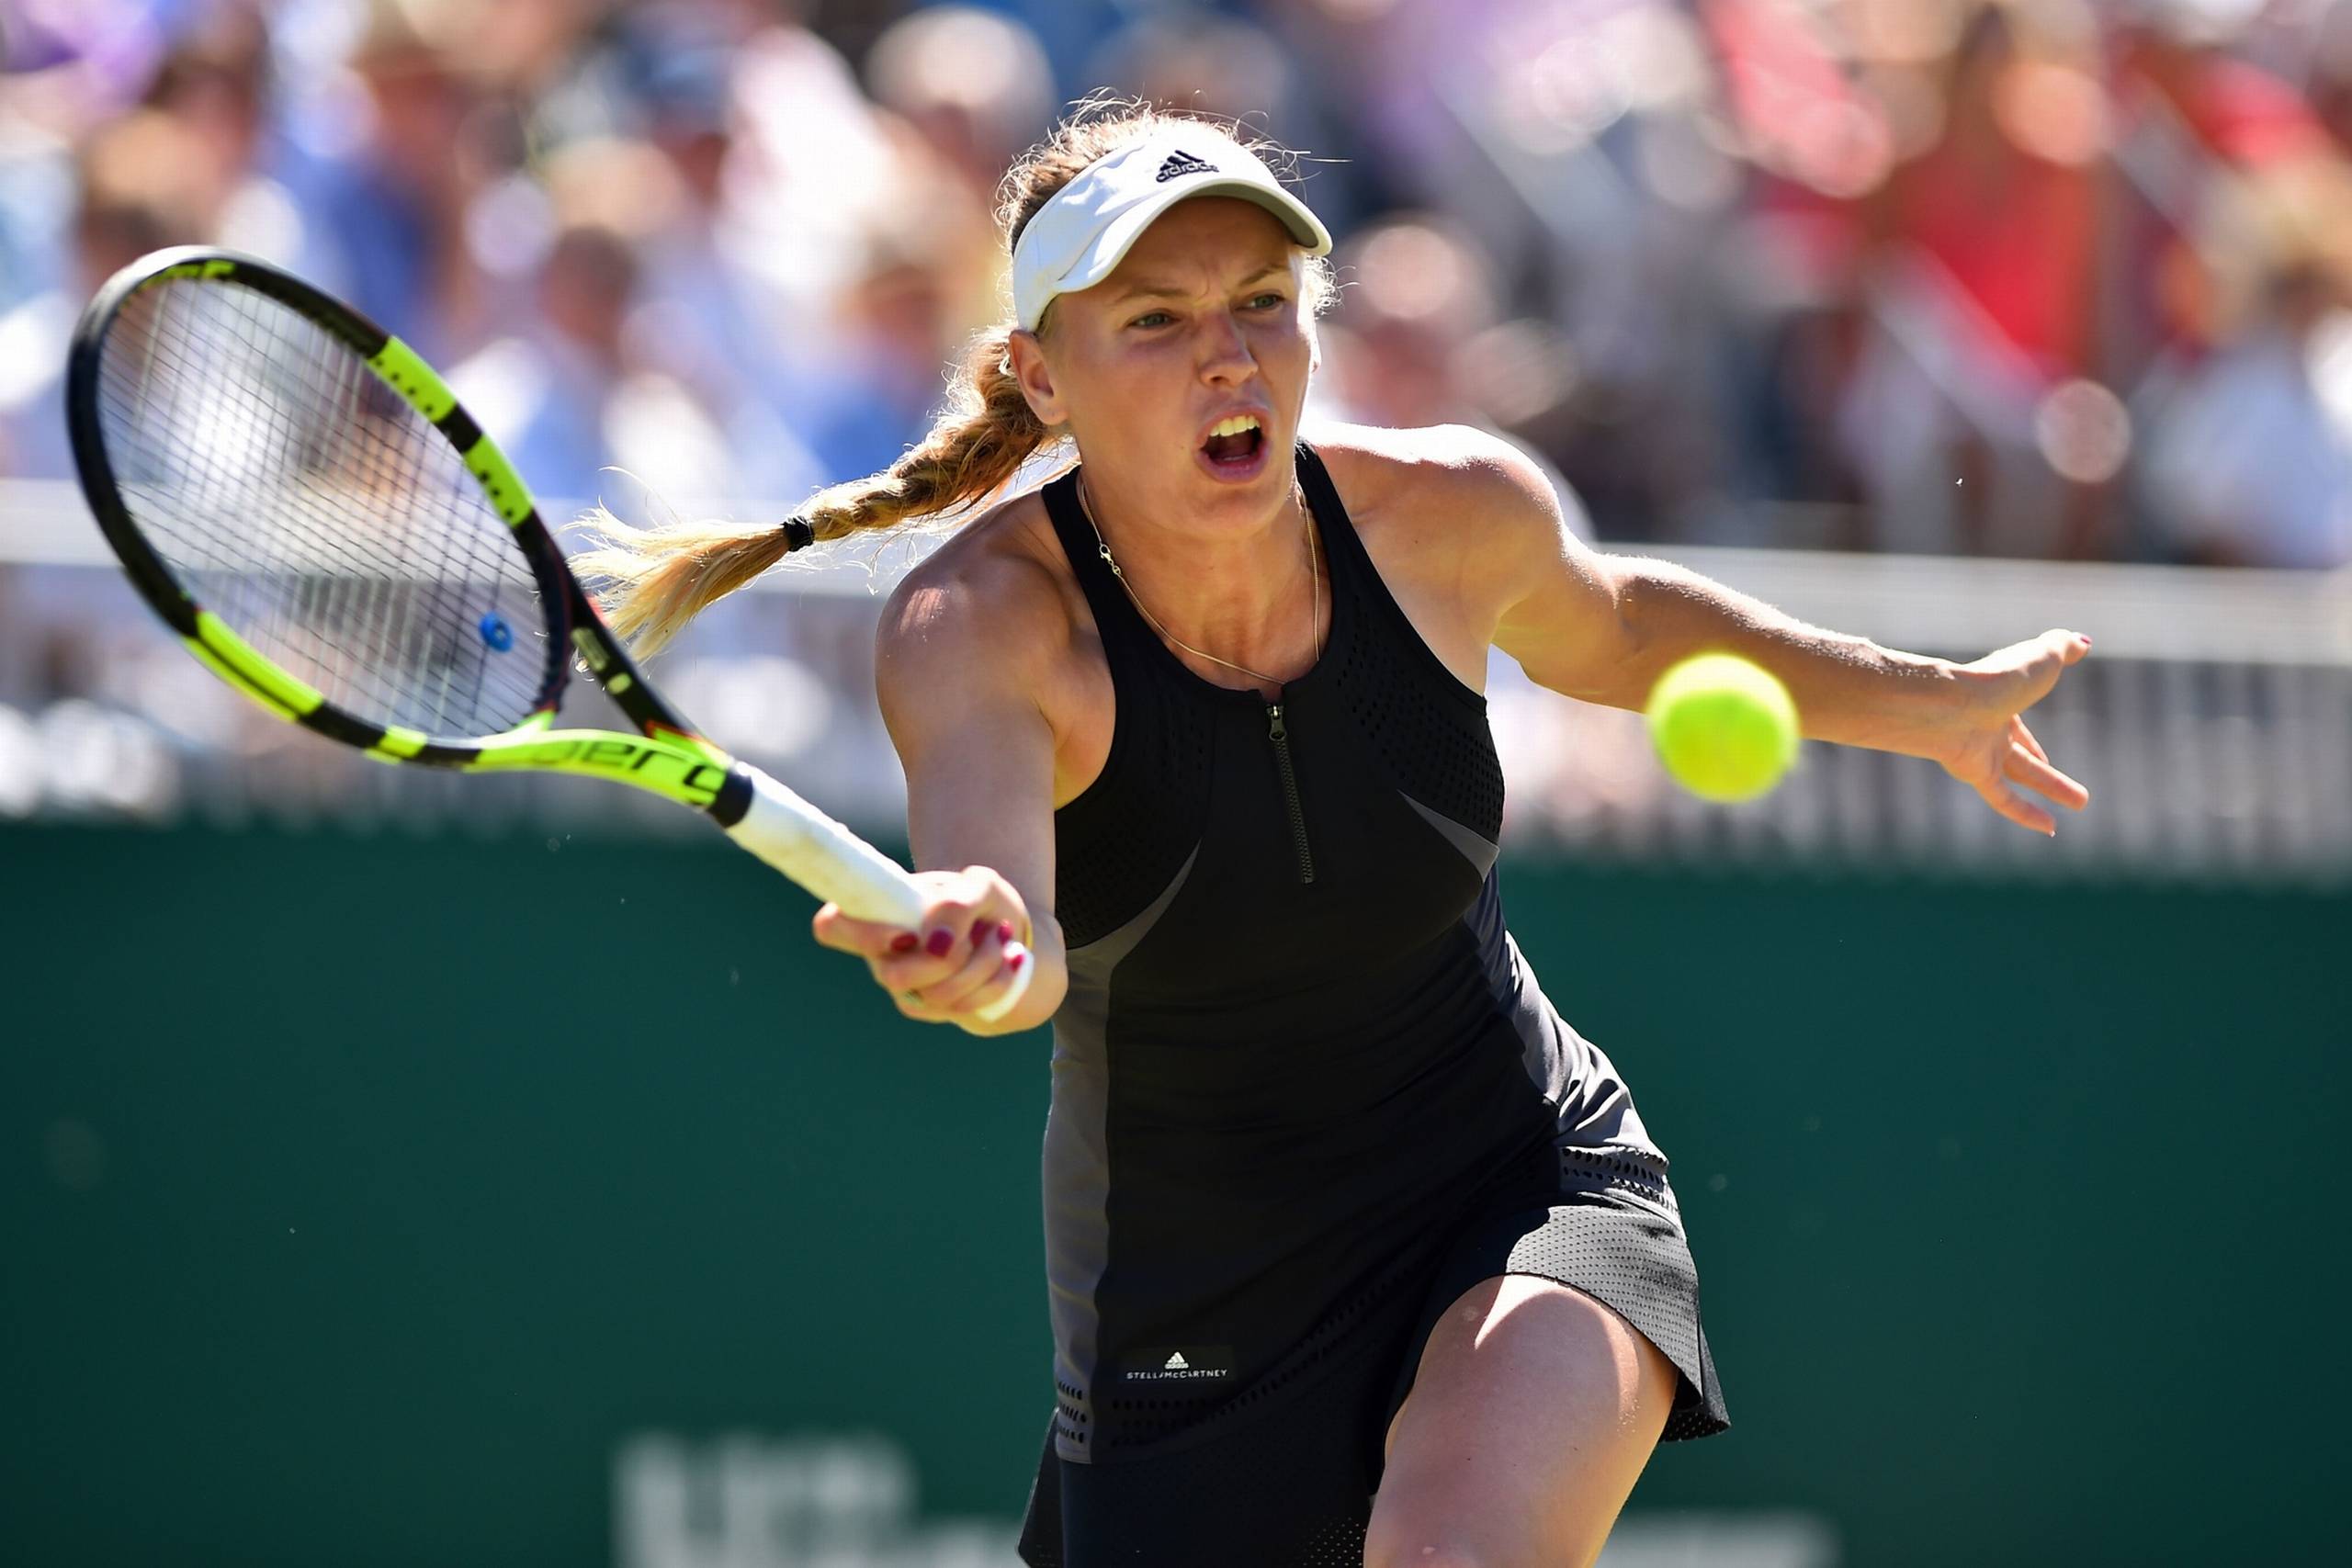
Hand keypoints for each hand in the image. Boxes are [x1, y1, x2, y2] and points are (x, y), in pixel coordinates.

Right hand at [811, 865, 1033, 1032]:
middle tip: (980, 929)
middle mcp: (880, 952)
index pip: (830, 926)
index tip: (908, 934)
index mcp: (878, 910)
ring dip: (983, 962)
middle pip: (893, 976)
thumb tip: (936, 944)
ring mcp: (903, 985)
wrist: (1009, 932)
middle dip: (951, 957)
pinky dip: (996, 979)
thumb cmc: (980, 901)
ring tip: (1002, 937)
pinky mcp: (931, 1008)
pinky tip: (1010, 958)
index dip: (861, 936)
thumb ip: (957, 903)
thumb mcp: (981, 885)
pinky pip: (962, 1007)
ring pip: (936, 994)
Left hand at [1936, 629, 2093, 835]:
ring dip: (2052, 788)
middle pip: (2021, 757)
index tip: (2043, 757)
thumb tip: (2082, 641)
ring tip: (2081, 804)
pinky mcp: (1974, 771)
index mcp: (1998, 701)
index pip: (2016, 727)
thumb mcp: (2042, 657)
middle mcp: (1986, 728)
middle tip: (2075, 793)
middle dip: (2047, 774)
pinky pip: (2002, 798)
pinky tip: (2049, 828)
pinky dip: (2025, 813)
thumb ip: (2062, 647)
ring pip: (2020, 776)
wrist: (1950, 701)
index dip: (2030, 742)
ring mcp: (1980, 751)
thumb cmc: (1997, 676)